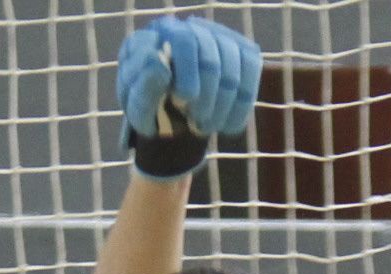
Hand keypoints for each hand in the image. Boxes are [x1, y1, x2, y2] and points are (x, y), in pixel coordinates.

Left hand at [116, 16, 262, 177]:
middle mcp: (193, 27)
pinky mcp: (241, 51)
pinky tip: (227, 127)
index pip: (185, 40)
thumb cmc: (149, 107)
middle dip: (208, 95)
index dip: (189, 69)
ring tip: (206, 128)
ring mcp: (219, 37)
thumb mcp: (138, 105)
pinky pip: (252, 70)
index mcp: (161, 33)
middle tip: (196, 124)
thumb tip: (157, 61)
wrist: (166, 114)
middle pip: (213, 55)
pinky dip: (241, 104)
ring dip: (224, 104)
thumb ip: (143, 86)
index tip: (185, 99)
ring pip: (235, 64)